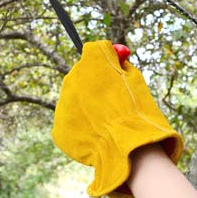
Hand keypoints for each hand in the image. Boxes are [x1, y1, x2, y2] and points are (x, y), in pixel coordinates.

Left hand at [52, 40, 182, 197]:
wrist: (128, 146)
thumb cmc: (137, 111)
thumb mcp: (135, 79)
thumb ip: (120, 64)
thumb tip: (115, 58)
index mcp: (91, 61)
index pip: (93, 51)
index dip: (105, 60)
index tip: (114, 70)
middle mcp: (72, 77)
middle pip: (80, 74)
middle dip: (93, 83)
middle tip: (111, 100)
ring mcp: (63, 103)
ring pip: (74, 99)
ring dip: (87, 106)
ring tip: (107, 121)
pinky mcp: (59, 128)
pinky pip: (71, 122)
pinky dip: (82, 126)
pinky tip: (98, 134)